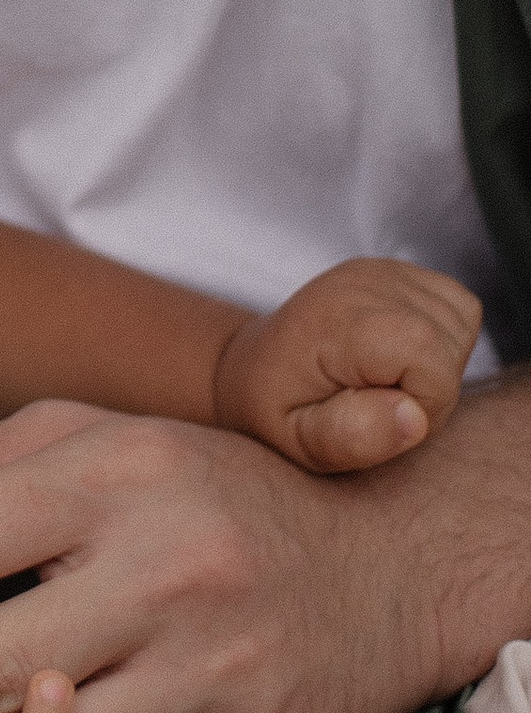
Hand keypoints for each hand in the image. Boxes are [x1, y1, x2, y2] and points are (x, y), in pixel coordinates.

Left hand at [211, 258, 480, 473]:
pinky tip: (399, 355)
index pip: (432, 358)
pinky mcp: (395, 271)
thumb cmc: (276, 411)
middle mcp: (362, 281)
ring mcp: (380, 269)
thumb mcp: (301, 443)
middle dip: (433, 386)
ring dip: (439, 362)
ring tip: (386, 379)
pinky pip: (456, 304)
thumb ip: (353, 437)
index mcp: (337, 320)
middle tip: (379, 400)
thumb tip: (413, 417)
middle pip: (452, 338)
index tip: (383, 413)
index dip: (426, 403)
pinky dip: (442, 336)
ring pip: (461, 318)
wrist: (251, 369)